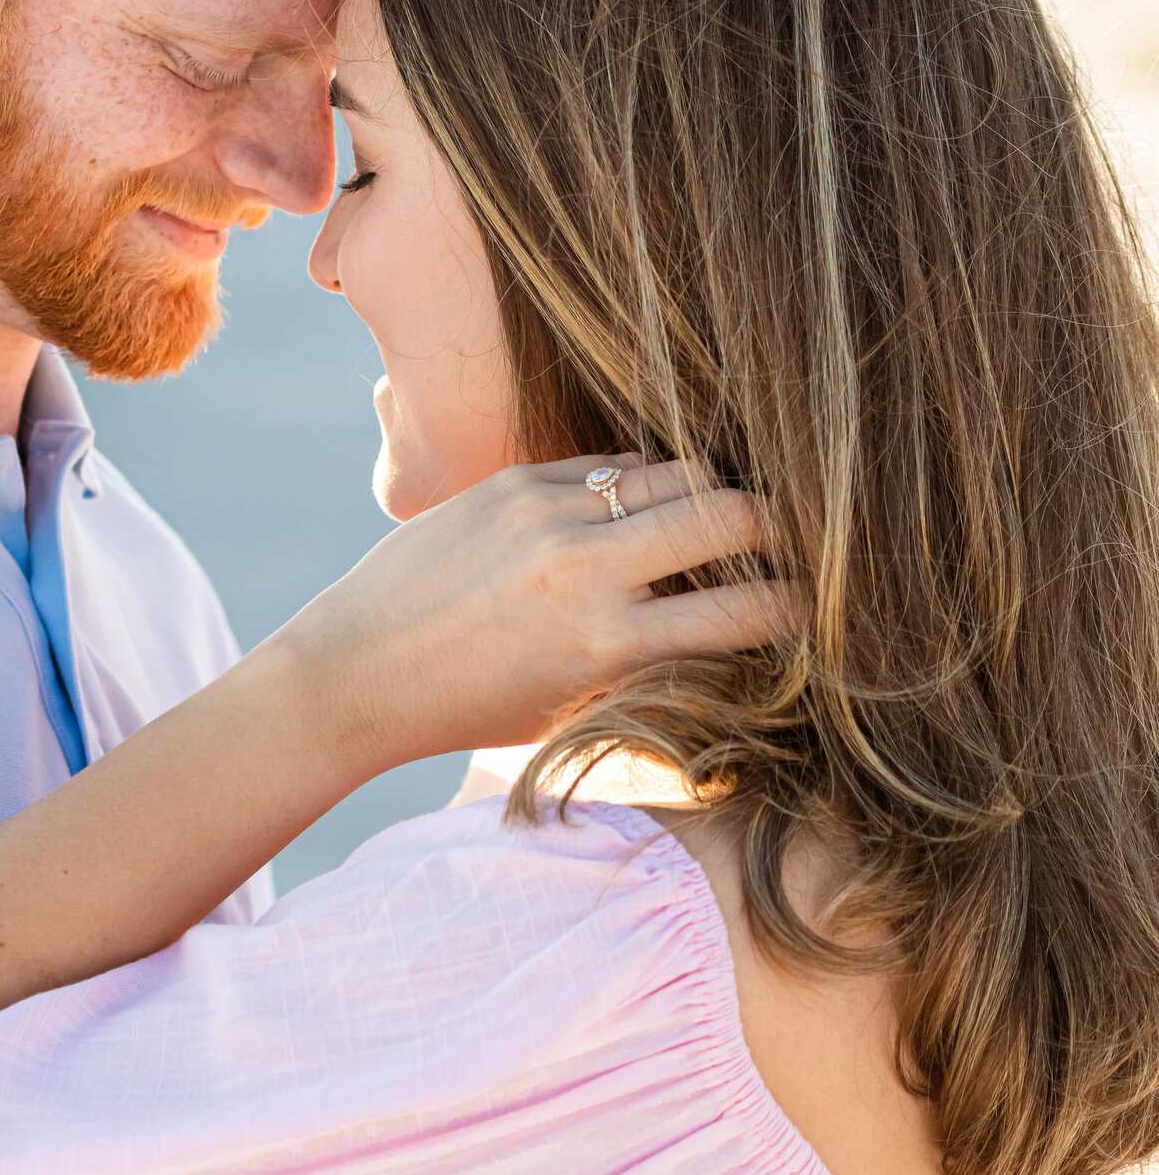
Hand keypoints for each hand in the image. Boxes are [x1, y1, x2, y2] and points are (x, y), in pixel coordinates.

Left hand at [285, 455, 784, 775]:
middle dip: (775, 527)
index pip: (744, 610)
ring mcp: (546, 513)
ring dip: (707, 496)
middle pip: (726, 513)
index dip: (797, 607)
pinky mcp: (515, 479)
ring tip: (722, 522)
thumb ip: (654, 664)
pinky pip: (609, 464)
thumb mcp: (577, 708)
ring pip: (672, 474)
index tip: (817, 607)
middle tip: (790, 542)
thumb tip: (734, 625)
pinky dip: (639, 485)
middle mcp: (582, 569)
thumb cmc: (473, 710)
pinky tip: (643, 508)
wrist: (357, 669)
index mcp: (606, 646)